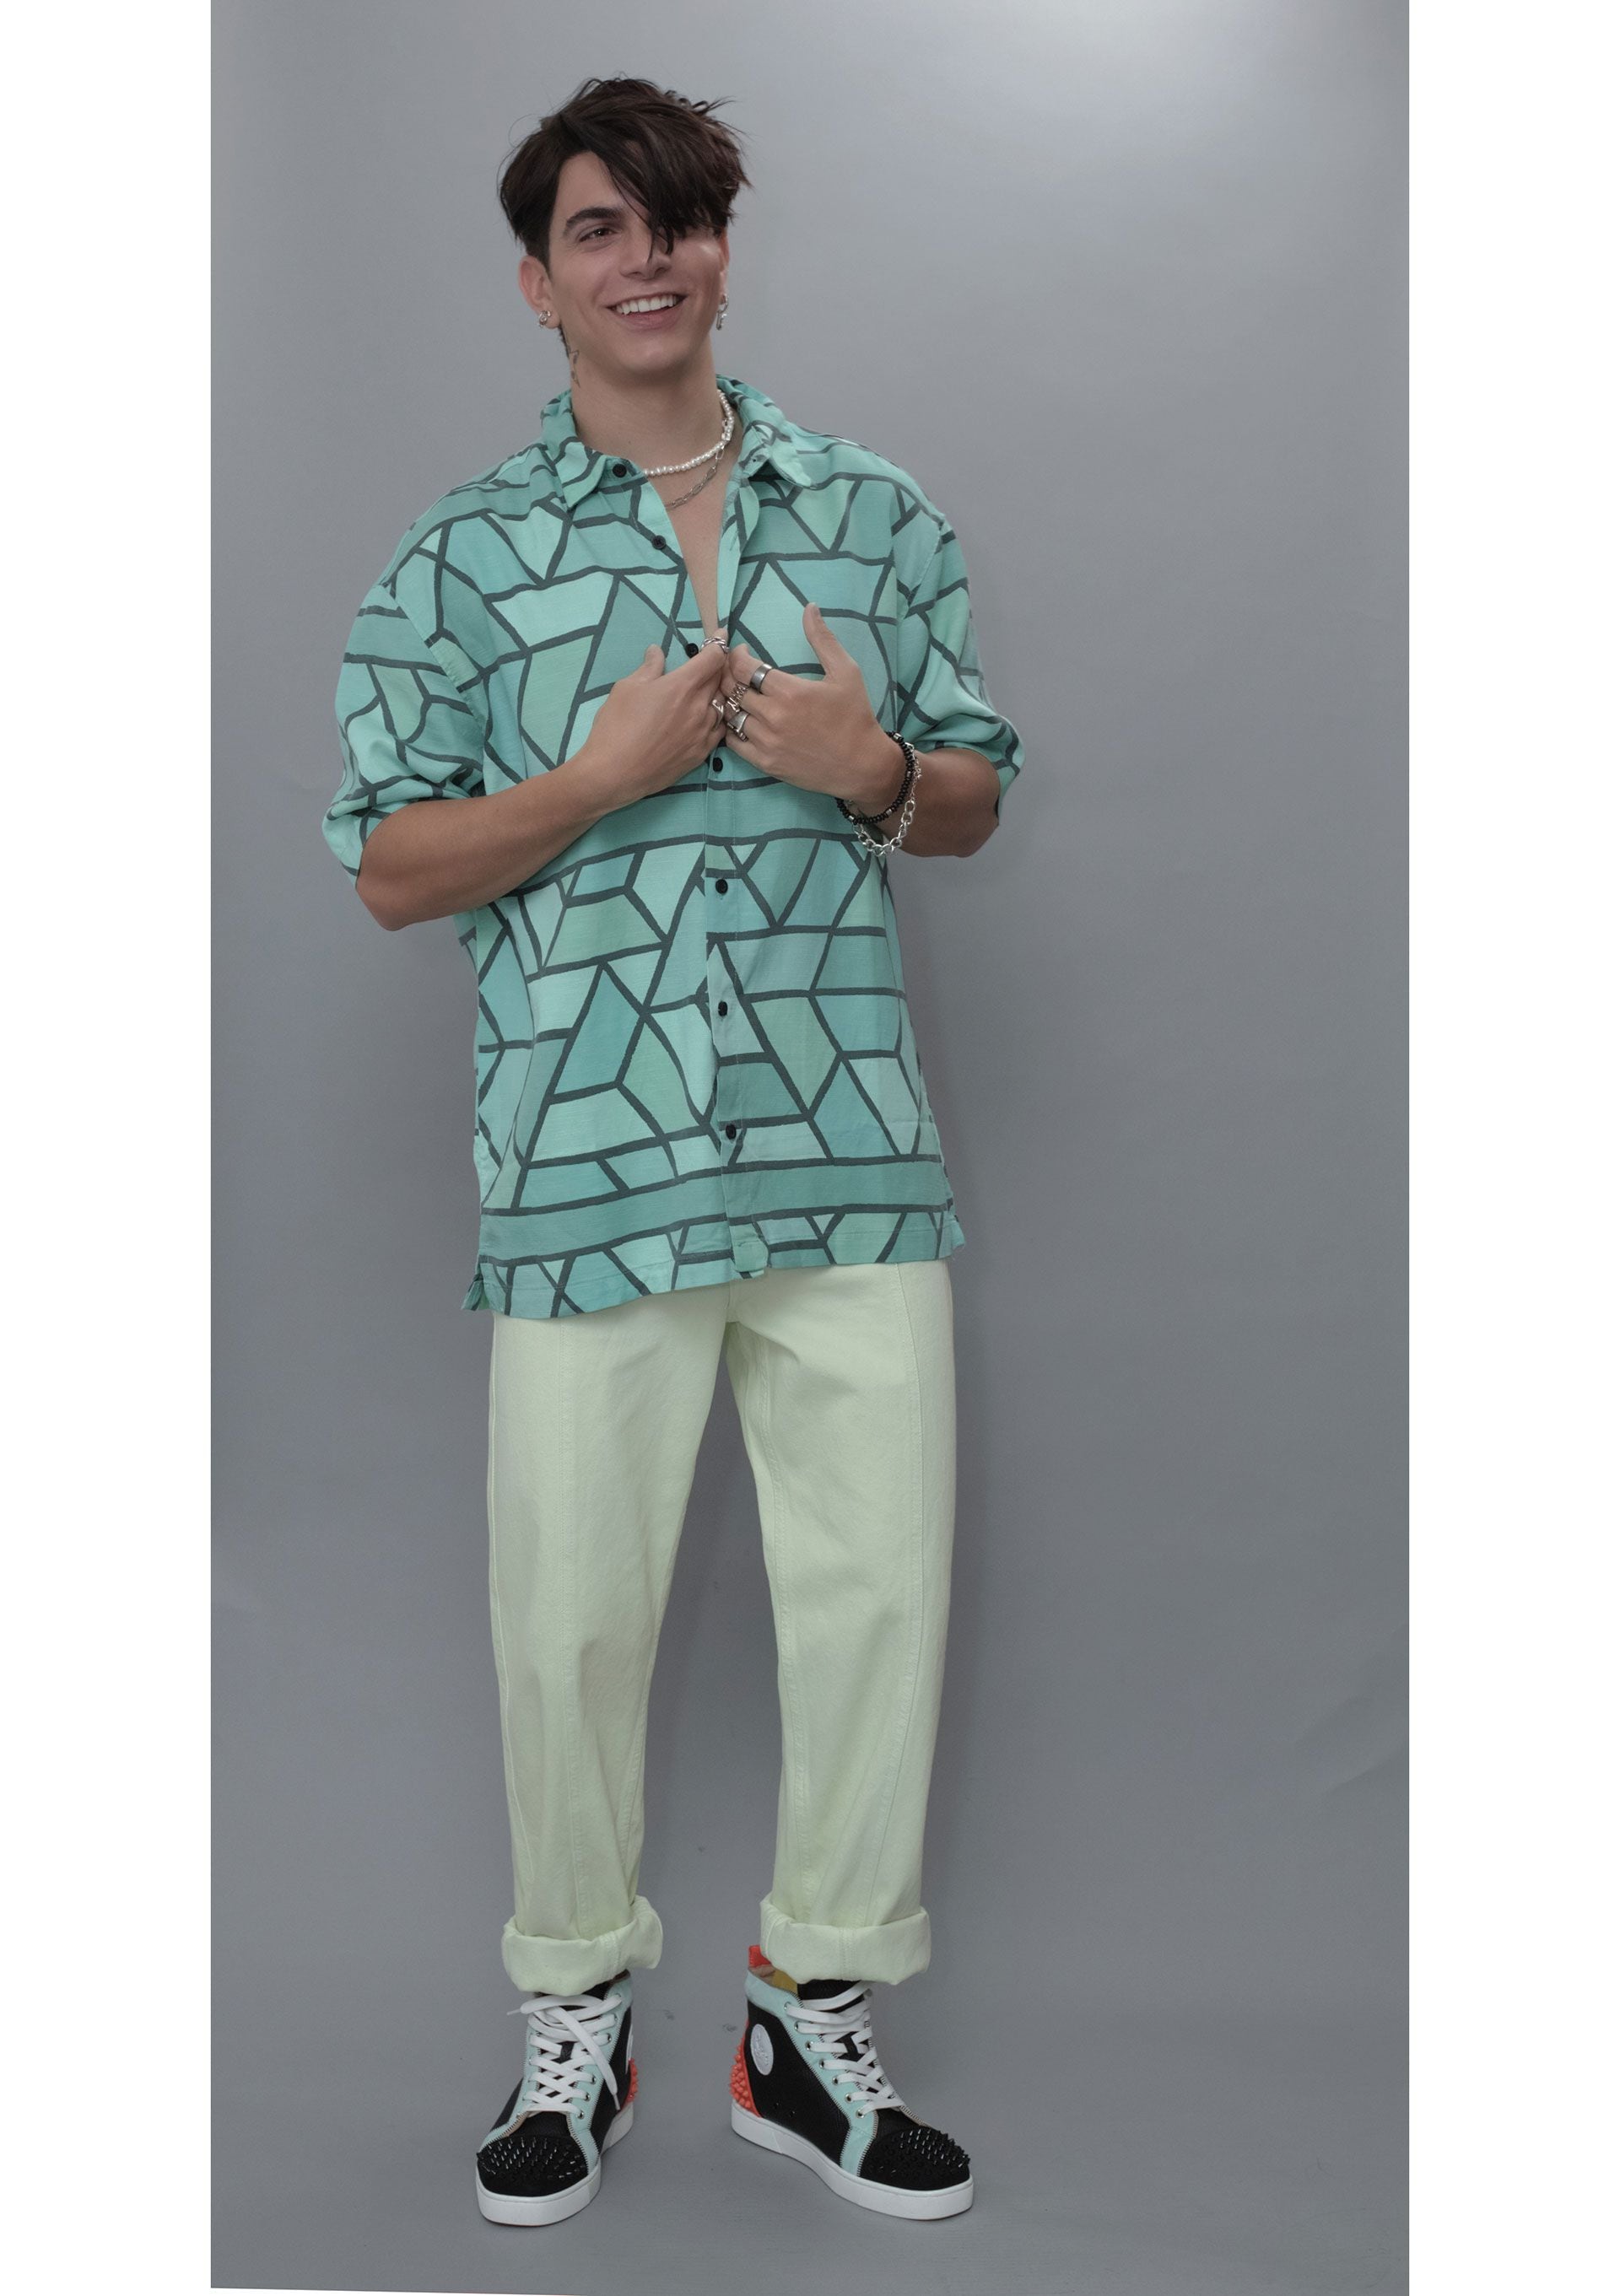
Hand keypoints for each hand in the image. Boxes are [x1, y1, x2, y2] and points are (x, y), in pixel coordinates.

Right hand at [584, 635, 731, 800]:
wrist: (614, 773)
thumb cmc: (616, 727)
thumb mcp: (627, 688)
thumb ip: (648, 668)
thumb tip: (657, 652)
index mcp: (682, 686)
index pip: (713, 658)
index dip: (719, 643)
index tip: (721, 635)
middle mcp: (700, 708)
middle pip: (720, 680)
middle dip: (717, 667)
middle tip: (711, 661)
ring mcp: (703, 733)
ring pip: (721, 705)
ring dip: (716, 694)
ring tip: (706, 691)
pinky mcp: (701, 754)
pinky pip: (718, 730)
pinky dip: (716, 719)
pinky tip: (705, 717)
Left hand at [719, 604, 897, 806]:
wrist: (862, 765)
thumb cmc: (855, 716)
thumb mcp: (846, 672)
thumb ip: (823, 639)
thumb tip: (810, 607)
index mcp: (789, 691)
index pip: (743, 667)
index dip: (736, 656)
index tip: (743, 653)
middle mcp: (773, 717)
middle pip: (731, 689)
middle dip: (728, 675)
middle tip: (734, 671)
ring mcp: (767, 742)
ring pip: (730, 715)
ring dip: (728, 702)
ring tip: (736, 695)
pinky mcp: (766, 763)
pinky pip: (733, 742)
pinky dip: (731, 728)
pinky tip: (741, 720)